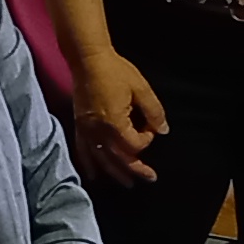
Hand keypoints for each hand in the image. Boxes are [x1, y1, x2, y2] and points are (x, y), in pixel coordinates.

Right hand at [72, 48, 167, 184]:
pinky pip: (83, 152)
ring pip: (101, 160)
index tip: (151, 127)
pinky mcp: (79, 126)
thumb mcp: (141, 88)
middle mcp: (99, 131)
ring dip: (115, 173)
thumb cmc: (115, 71)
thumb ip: (154, 112)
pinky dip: (90, 165)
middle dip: (135, 170)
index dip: (147, 140)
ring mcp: (87, 130)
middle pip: (119, 159)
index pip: (134, 144)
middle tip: (150, 178)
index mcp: (114, 123)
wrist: (88, 59)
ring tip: (127, 184)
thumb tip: (163, 130)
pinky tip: (95, 175)